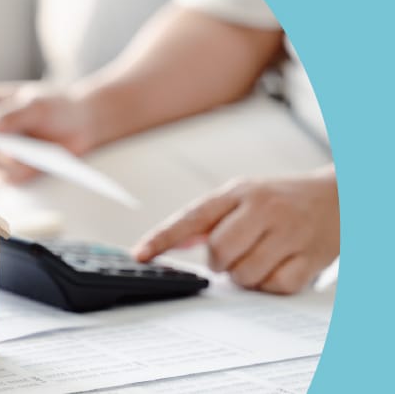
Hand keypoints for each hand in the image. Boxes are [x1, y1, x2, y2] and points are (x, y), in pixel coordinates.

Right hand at [0, 81, 96, 182]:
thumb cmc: (57, 107)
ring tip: (35, 154)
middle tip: (13, 149)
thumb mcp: (38, 106)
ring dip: (12, 163)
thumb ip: (14, 114)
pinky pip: (7, 178)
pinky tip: (37, 165)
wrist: (80, 125)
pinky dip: (21, 174)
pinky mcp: (10, 169)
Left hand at [134, 167, 338, 293]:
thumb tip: (174, 241)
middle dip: (219, 261)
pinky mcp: (309, 258)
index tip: (139, 254)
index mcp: (239, 192)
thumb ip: (208, 217)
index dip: (162, 238)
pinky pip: (272, 287)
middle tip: (234, 252)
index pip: (191, 217)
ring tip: (258, 256)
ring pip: (243, 274)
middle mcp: (263, 209)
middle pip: (218, 253)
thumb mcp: (243, 195)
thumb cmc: (281, 199)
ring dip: (244, 274)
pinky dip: (270, 283)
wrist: (338, 198)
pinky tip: (278, 264)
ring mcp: (288, 234)